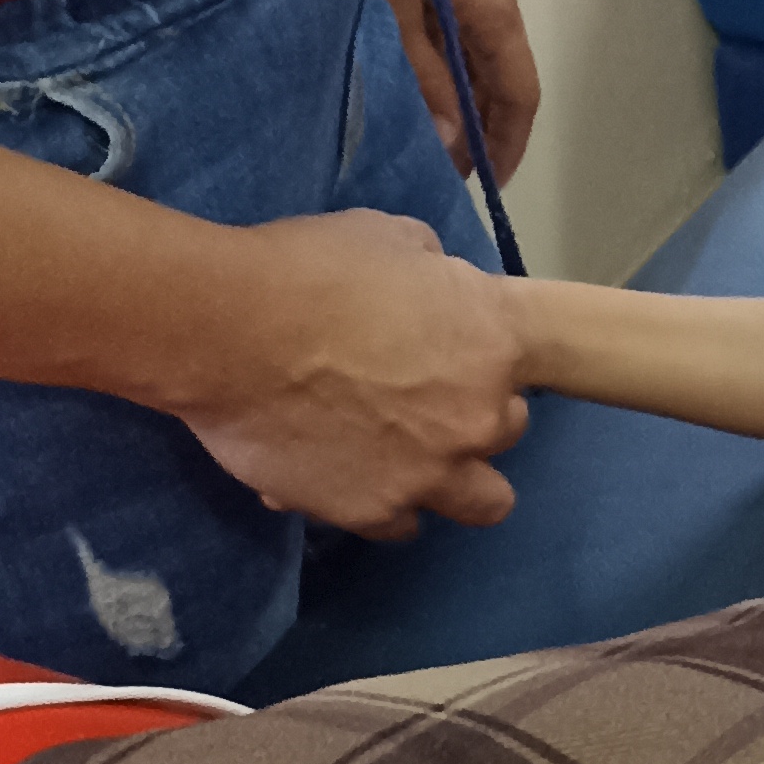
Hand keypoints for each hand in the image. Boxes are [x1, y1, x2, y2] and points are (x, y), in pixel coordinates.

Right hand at [173, 212, 531, 536]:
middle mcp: (478, 418)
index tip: (469, 363)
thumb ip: (431, 270)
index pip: (538, 368)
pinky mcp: (373, 511)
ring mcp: (429, 474)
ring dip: (447, 482)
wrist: (225, 329)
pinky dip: (380, 507)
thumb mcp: (387, 237)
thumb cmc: (306, 269)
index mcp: (494, 343)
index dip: (499, 366)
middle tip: (417, 406)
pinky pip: (399, 525)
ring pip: (480, 502)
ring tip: (398, 460)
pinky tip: (345, 478)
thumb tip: (435, 281)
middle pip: (504, 435)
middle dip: (469, 421)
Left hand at [371, 0, 540, 183]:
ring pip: (477, 37)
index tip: (485, 186)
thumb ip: (427, 81)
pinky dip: (445, 50)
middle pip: (502, 63)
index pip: (521, 88)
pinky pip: (457, 11)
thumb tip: (456, 143)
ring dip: (460, 85)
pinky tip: (417, 72)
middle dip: (481, 118)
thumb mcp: (390, 17)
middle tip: (446, 165)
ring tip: (429, 126)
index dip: (507, 142)